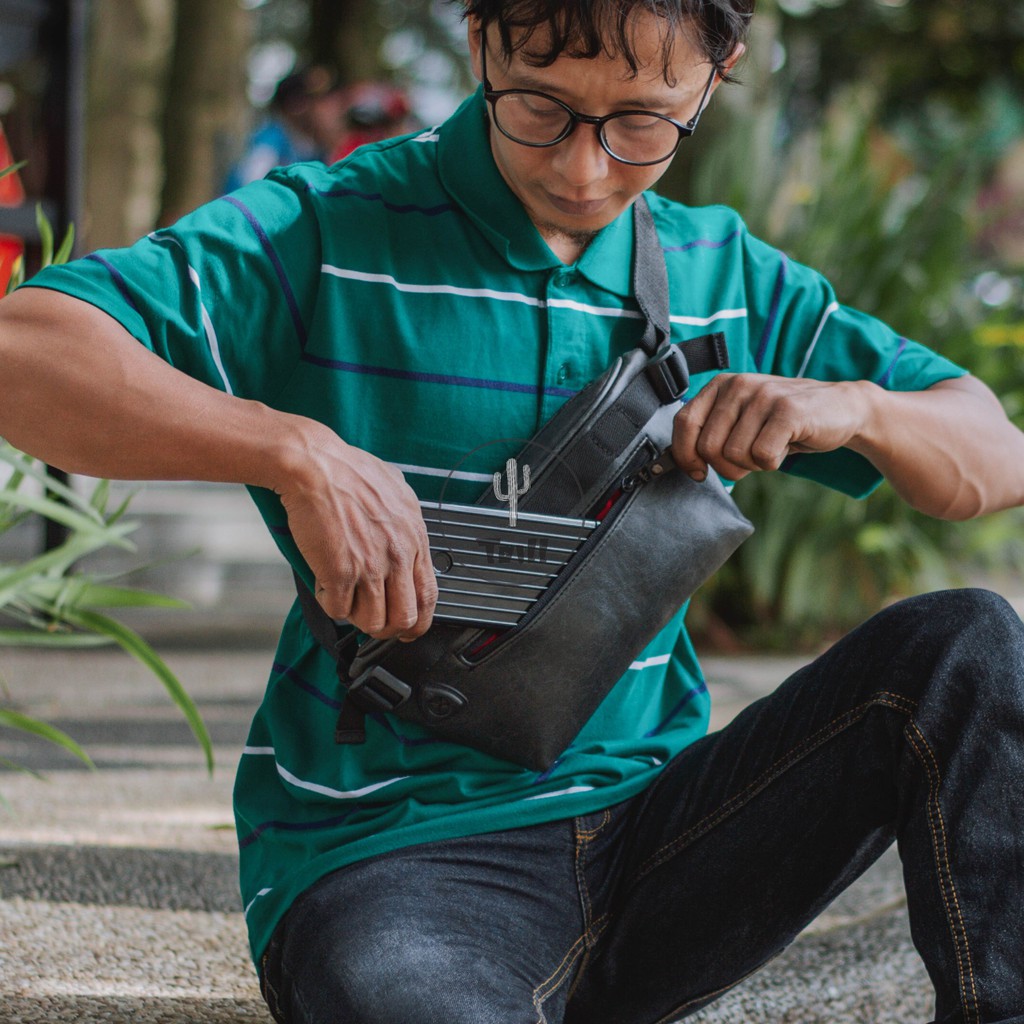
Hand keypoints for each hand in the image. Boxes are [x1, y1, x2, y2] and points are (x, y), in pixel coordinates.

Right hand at [273, 420, 436, 640]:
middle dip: (389, 628)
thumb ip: (406, 516)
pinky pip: (339, 610)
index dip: (419, 620)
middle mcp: (397, 555)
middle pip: (405, 618)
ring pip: (373, 622)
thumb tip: (407, 528)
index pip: (428, 595)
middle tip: (372, 621)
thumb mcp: (397, 489)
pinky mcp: (340, 572)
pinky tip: (325, 585)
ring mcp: (370, 566)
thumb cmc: (349, 470)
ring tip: (345, 599)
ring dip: (357, 617)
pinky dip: (330, 604)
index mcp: (414, 537)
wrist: (315, 465)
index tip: (409, 628)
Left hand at [670, 373, 870, 481]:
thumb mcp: (743, 420)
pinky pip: (762, 456)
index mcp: (721, 385)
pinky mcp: (787, 410)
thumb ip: (713, 433)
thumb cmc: (785, 421)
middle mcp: (738, 385)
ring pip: (735, 456)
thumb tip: (685, 464)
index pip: (683, 423)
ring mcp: (763, 395)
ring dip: (753, 464)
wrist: (842, 409)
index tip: (699, 472)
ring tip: (772, 446)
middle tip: (751, 457)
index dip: (685, 455)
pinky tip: (786, 446)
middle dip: (727, 466)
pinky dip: (773, 463)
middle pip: (708, 447)